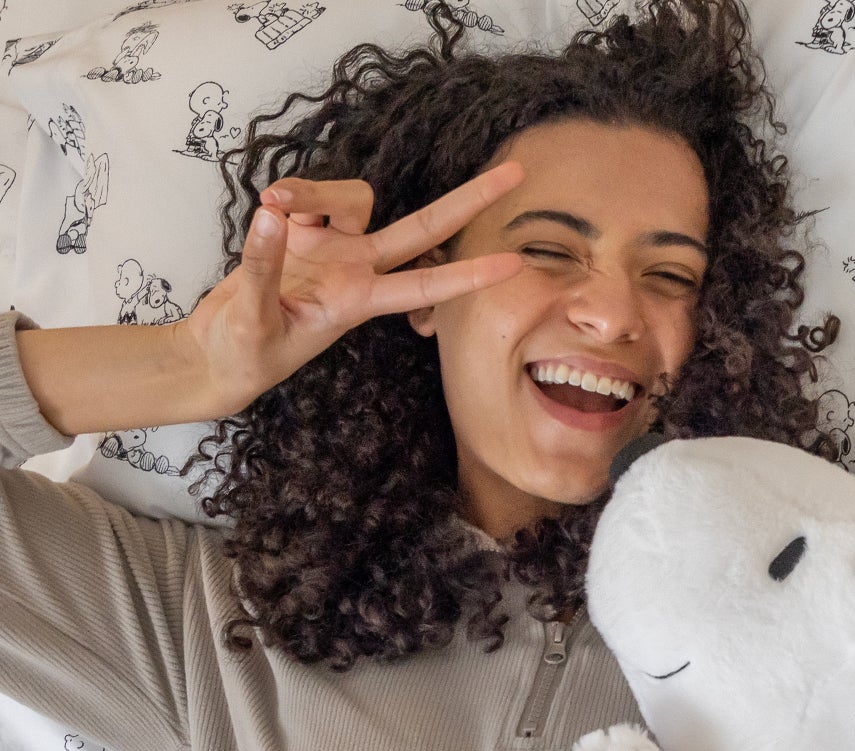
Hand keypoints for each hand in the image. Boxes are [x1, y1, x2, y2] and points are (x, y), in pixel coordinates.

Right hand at [177, 160, 525, 416]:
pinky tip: (265, 210)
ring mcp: (333, 248)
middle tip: (517, 175)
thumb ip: (261, 269)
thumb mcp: (251, 322)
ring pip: (355, 197)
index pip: (425, 285)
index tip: (513, 264)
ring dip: (316, 190)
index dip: (468, 275)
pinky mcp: (302, 232)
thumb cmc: (244, 355)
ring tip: (271, 204)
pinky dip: (290, 193)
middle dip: (469, 200)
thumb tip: (272, 217)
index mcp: (358, 303)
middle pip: (424, 227)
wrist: (221, 356)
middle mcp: (357, 270)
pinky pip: (310, 194)